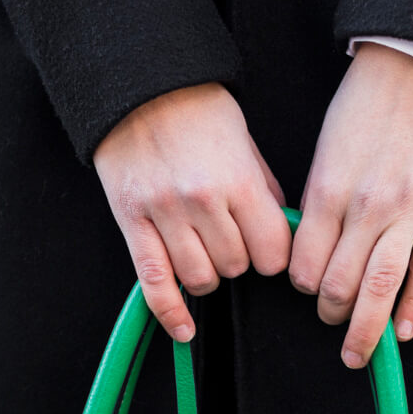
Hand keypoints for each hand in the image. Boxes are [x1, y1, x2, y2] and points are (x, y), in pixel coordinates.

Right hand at [94, 82, 292, 340]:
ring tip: (202, 253)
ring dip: (206, 275)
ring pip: (199, 279)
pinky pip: (154, 281)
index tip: (267, 250)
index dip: (273, 257)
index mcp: (239, 181)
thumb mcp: (246, 144)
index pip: (272, 253)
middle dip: (238, 260)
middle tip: (229, 238)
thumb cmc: (199, 110)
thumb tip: (280, 235)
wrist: (140, 84)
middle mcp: (203, 201)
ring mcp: (164, 214)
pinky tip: (183, 329)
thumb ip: (263, 194)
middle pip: (235, 268)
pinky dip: (169, 311)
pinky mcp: (132, 222)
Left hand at [290, 42, 412, 366]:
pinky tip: (401, 331)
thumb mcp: (328, 145)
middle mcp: (370, 204)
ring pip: (384, 285)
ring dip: (366, 326)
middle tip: (329, 323)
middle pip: (341, 283)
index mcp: (331, 188)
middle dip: (330, 314)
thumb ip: (320, 199)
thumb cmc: (370, 100)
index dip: (302, 285)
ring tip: (357, 350)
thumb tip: (311, 247)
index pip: (306, 263)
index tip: (306, 289)